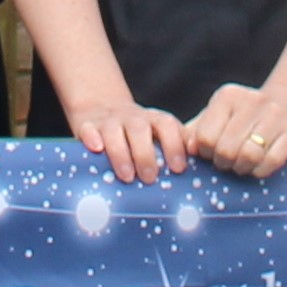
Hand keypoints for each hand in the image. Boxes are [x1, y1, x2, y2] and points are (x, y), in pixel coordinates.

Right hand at [68, 98, 193, 182]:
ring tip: (127, 176)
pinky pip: (88, 129)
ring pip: (115, 131)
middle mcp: (133, 119)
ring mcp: (109, 121)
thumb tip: (198, 174)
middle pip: (140, 129)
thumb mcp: (159, 136)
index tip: (178, 168)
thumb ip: (177, 149)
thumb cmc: (139, 134)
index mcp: (155, 120)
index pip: (167, 126)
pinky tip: (96, 148)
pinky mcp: (88, 126)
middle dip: (146, 154)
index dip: (174, 145)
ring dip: (121, 153)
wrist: (103, 108)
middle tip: (150, 178)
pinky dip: (92, 138)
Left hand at [188, 79, 286, 179]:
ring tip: (243, 165)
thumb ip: (197, 129)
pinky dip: (261, 170)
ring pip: (248, 155)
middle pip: (225, 149)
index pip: (204, 137)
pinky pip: (271, 161)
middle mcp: (251, 102)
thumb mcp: (222, 113)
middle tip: (229, 163)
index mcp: (228, 97)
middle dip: (224, 163)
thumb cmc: (248, 115)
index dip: (206, 153)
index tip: (213, 154)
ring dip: (243, 168)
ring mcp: (275, 116)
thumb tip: (184, 149)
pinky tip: (260, 166)